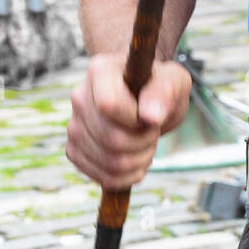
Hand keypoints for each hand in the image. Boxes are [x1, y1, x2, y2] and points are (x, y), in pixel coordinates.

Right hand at [66, 52, 190, 188]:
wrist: (146, 101)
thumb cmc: (160, 87)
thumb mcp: (174, 81)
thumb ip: (164, 92)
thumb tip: (150, 116)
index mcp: (100, 71)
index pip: (109, 106)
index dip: (137, 120)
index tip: (151, 116)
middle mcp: (79, 97)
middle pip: (111, 138)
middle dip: (144, 142)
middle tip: (153, 131)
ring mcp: (74, 125)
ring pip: (108, 161)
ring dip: (139, 161)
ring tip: (146, 145)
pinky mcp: (75, 150)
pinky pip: (101, 176)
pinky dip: (126, 176)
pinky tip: (135, 160)